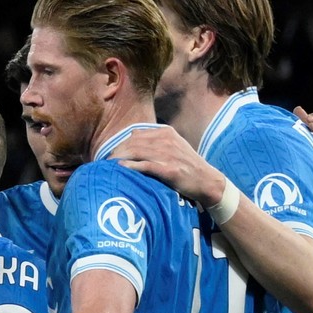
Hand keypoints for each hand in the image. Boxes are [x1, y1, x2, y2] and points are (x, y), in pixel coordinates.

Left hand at [110, 126, 226, 208]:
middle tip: (105, 161)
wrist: (206, 180)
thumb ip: (155, 139)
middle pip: (133, 143)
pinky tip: (121, 168)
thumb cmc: (187, 165)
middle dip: (117, 151)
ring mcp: (167, 154)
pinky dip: (130, 166)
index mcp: (165, 132)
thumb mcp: (174, 145)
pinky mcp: (168, 169)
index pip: (135, 134)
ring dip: (119, 158)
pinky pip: (144, 165)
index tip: (111, 153)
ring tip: (109, 166)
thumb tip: (132, 134)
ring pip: (136, 152)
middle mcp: (166, 140)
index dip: (120, 143)